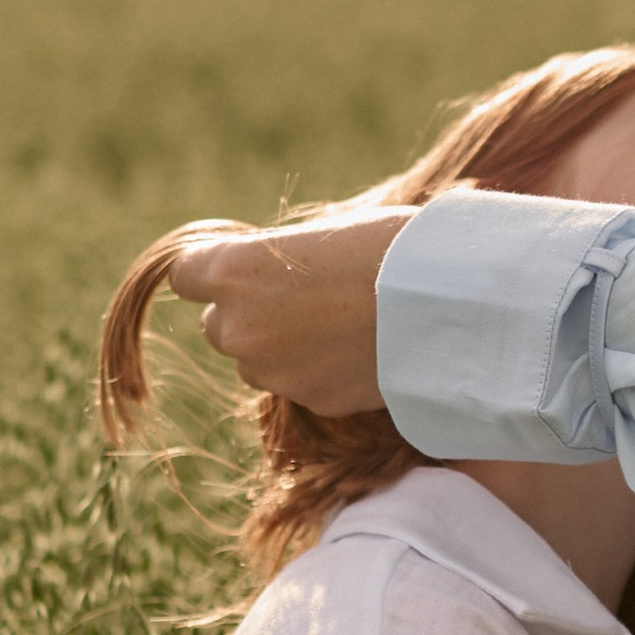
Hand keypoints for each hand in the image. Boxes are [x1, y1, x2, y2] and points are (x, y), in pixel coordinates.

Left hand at [168, 208, 404, 411]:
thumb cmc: (391, 247)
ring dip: (281, 348)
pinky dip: (319, 372)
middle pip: (217, 325)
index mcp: (235, 271)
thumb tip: (269, 273)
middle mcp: (238, 327)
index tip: (238, 269)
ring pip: (257, 361)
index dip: (210, 272)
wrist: (450, 305)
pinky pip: (300, 385)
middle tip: (303, 298)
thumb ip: (279, 258)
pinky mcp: (310, 402)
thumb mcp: (323, 232)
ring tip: (341, 325)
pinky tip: (362, 350)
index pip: (184, 275)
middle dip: (247, 315)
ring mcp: (272, 372)